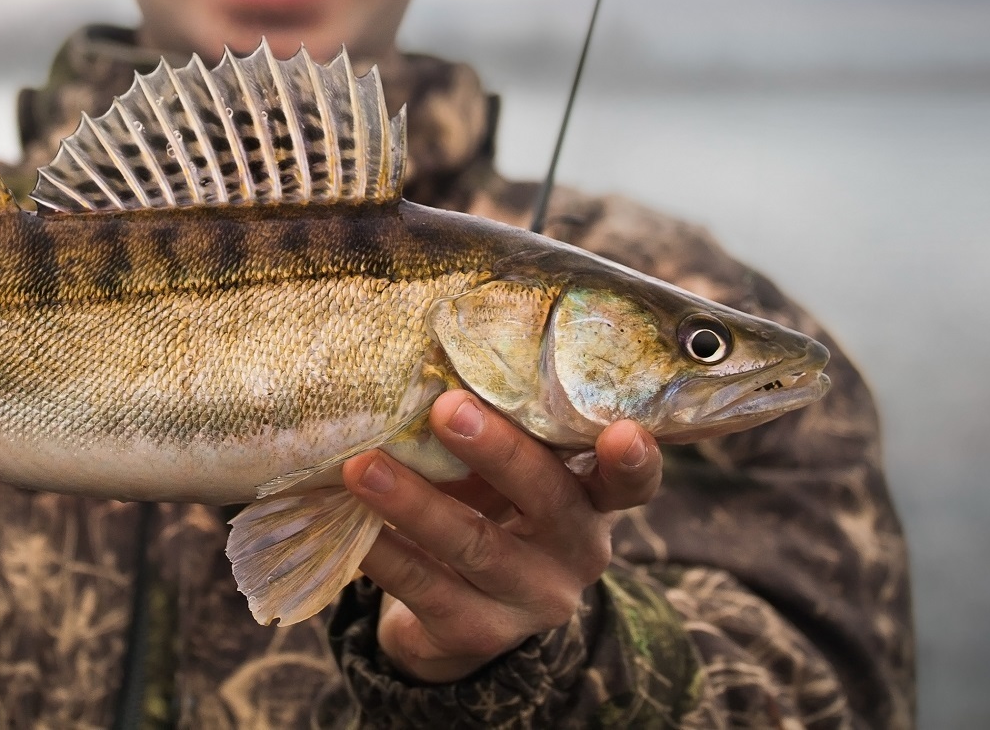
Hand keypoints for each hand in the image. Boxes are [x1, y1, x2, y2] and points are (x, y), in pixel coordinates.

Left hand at [341, 391, 661, 683]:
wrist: (456, 610)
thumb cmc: (489, 506)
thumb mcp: (509, 470)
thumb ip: (502, 426)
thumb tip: (435, 355)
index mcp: (593, 500)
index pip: (632, 482)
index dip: (635, 461)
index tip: (624, 433)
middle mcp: (577, 552)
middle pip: (547, 499)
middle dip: (498, 453)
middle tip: (447, 408)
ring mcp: (531, 599)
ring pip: (476, 545)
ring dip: (416, 502)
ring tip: (362, 466)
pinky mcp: (478, 633)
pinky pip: (427, 587)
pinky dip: (385, 553)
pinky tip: (354, 524)